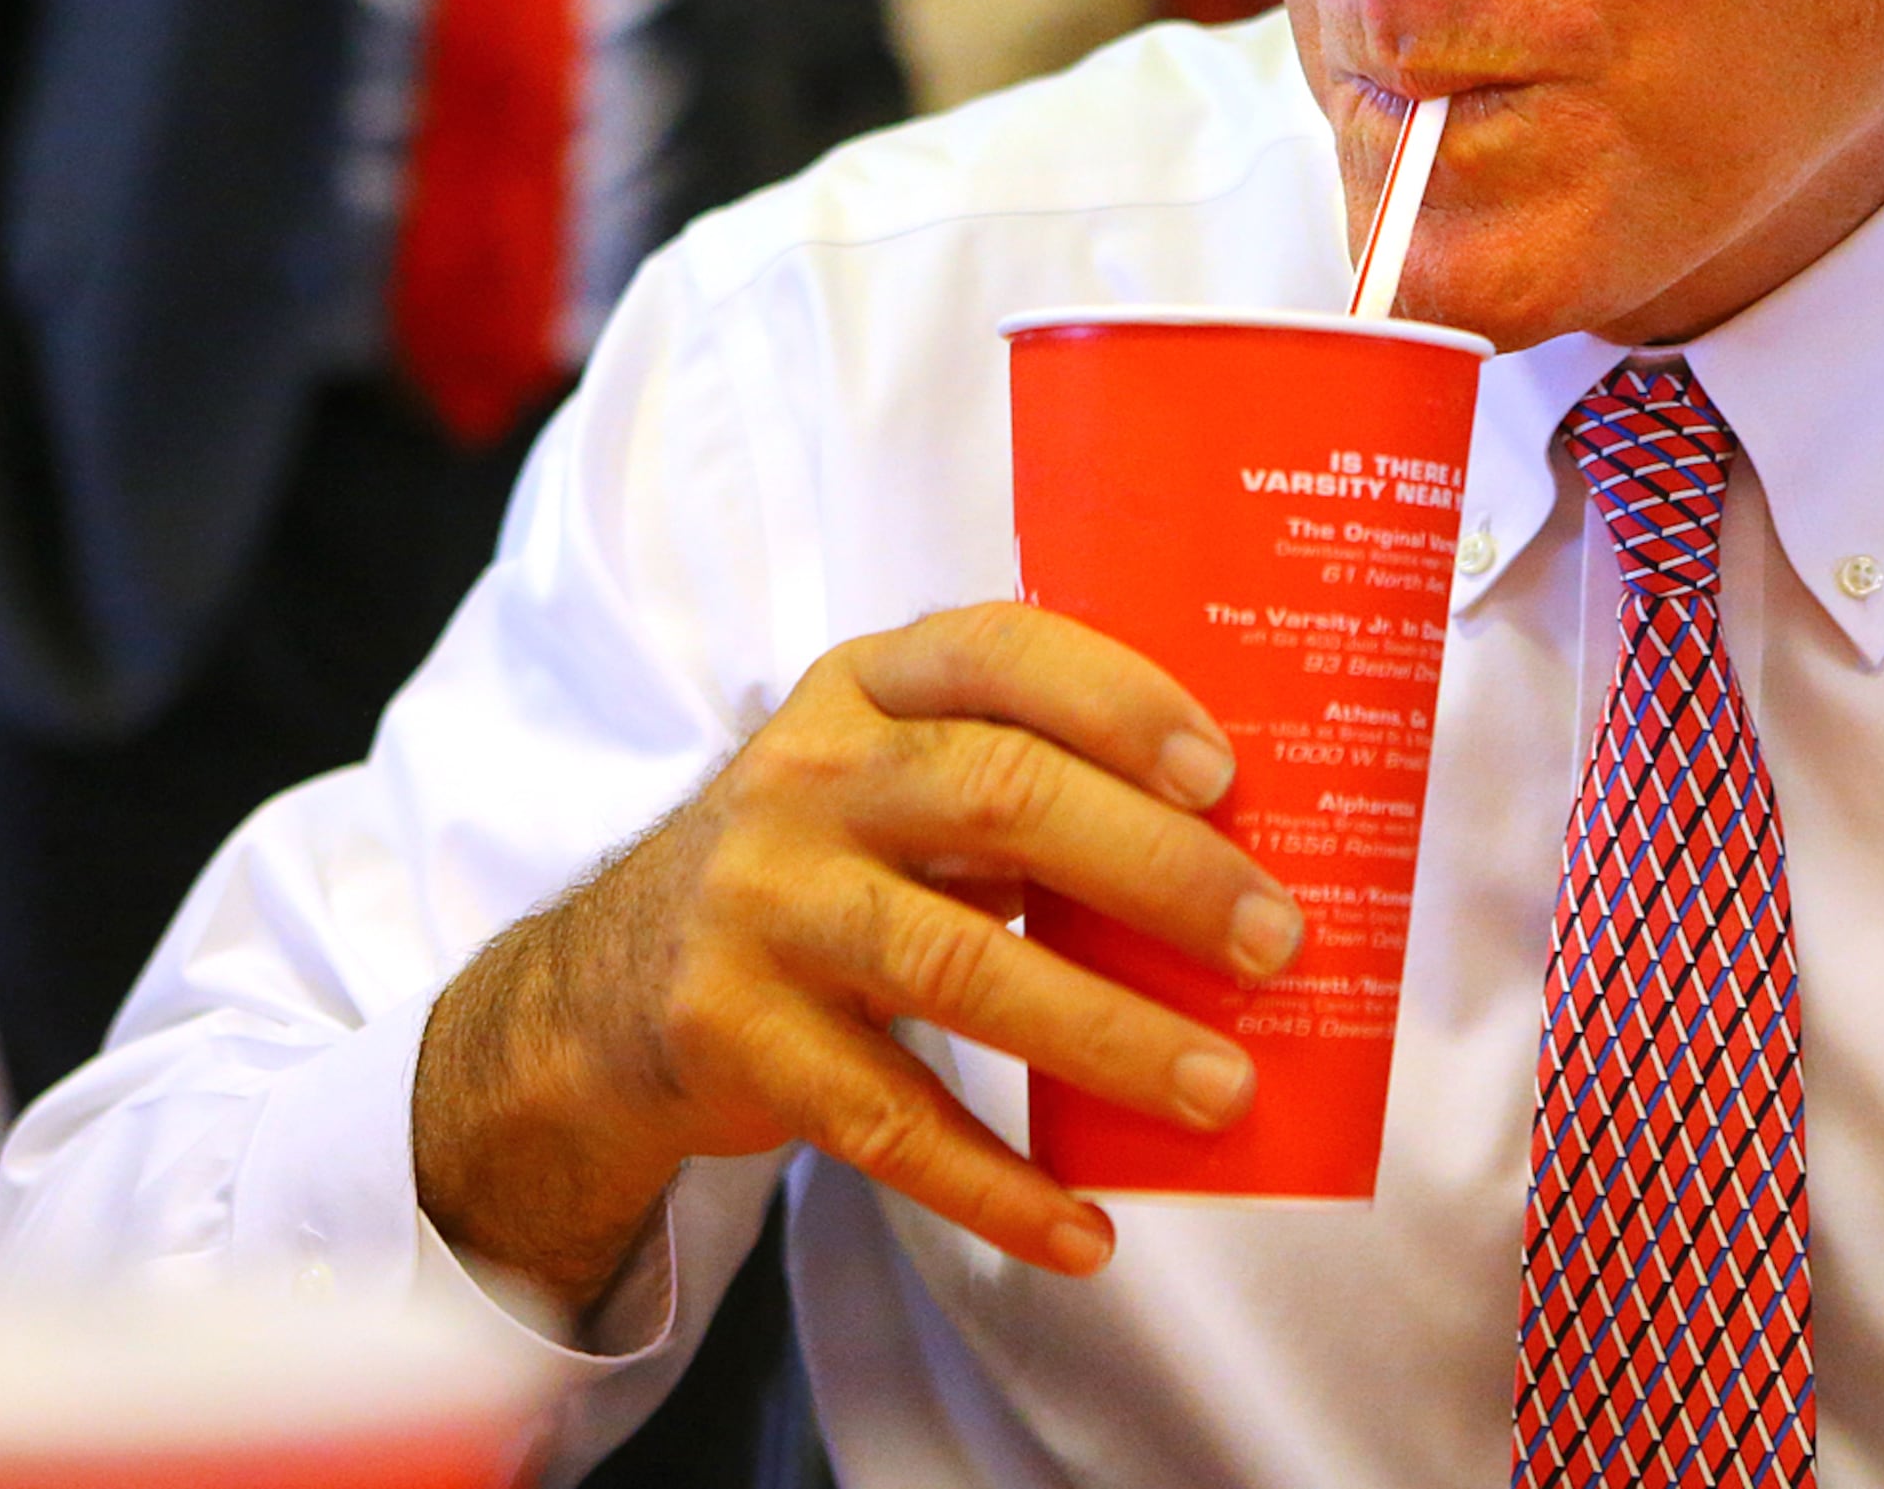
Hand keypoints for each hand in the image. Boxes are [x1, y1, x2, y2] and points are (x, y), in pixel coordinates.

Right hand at [413, 601, 1302, 1309]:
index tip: (1224, 774)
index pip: (999, 653)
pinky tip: (1087, 1229)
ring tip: (1223, 1091)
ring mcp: (762, 909)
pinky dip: (998, 1187)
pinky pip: (888, 1122)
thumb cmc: (822, 862)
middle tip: (1272, 942)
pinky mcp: (736, 1039)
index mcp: (865, 687)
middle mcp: (806, 780)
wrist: (611, 987)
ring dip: (1109, 1036)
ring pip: (959, 967)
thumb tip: (1239, 855)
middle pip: (1001, 800)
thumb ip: (1021, 776)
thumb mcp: (888, 772)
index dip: (1117, 702)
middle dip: (1157, 872)